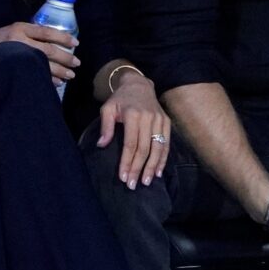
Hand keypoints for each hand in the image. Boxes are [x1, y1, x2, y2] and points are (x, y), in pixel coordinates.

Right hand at [0, 22, 79, 85]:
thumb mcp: (11, 33)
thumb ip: (28, 36)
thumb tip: (52, 45)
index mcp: (21, 27)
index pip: (47, 32)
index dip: (63, 38)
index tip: (75, 44)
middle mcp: (19, 38)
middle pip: (48, 49)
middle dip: (65, 58)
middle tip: (77, 64)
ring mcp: (14, 53)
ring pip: (42, 62)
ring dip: (59, 70)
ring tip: (70, 76)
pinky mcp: (10, 66)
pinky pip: (32, 73)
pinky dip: (46, 78)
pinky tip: (55, 83)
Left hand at [96, 71, 169, 189]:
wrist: (139, 84)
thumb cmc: (120, 99)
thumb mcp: (108, 108)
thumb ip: (105, 126)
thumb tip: (101, 145)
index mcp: (133, 114)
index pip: (131, 144)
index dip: (127, 162)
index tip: (123, 177)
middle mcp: (149, 117)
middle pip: (145, 148)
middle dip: (138, 168)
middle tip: (133, 185)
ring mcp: (160, 120)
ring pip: (158, 148)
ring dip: (152, 167)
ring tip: (146, 182)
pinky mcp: (167, 122)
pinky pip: (166, 144)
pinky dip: (163, 159)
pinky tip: (158, 171)